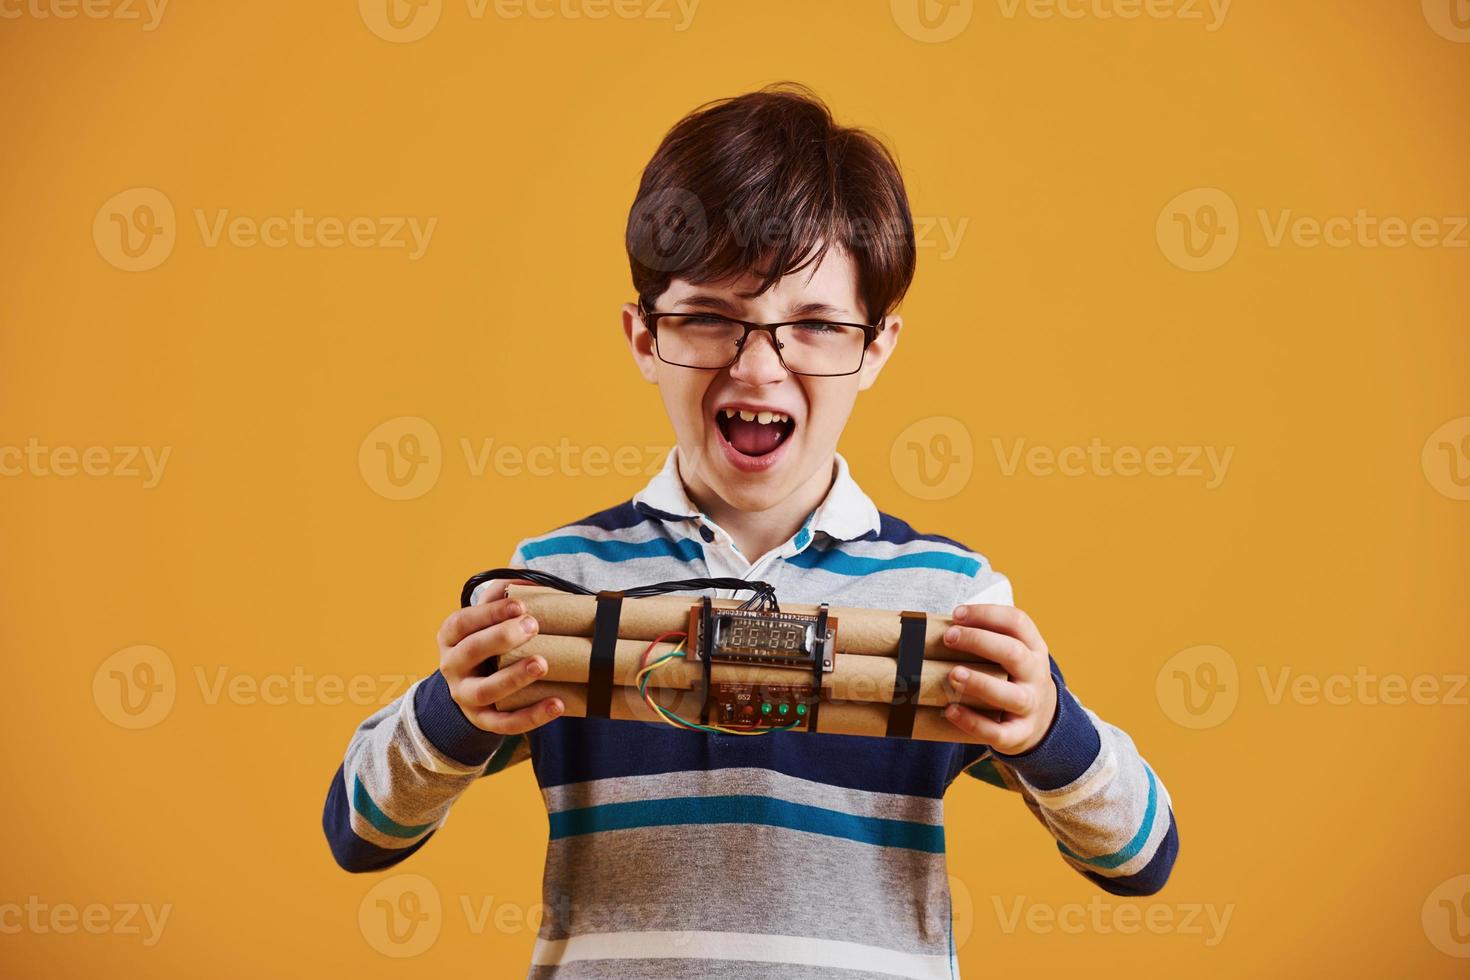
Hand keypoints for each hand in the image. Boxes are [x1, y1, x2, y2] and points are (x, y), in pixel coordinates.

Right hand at [436, 578, 563, 734]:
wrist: (470, 690)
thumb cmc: (486, 644)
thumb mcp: (485, 620)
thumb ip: (501, 597)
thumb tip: (529, 578)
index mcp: (450, 638)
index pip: (462, 623)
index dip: (489, 613)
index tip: (519, 605)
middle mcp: (453, 667)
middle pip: (470, 652)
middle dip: (501, 638)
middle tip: (532, 625)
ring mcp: (466, 697)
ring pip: (485, 690)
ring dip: (514, 677)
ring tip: (542, 663)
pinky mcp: (484, 721)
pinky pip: (505, 723)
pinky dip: (532, 716)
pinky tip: (557, 703)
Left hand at [941, 604, 1056, 754]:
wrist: (1042, 721)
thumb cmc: (1012, 678)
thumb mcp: (1012, 655)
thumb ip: (986, 640)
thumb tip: (934, 628)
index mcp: (1033, 648)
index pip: (1017, 622)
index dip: (986, 614)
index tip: (956, 614)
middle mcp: (1036, 675)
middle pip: (1013, 653)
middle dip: (979, 641)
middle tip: (949, 637)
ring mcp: (1030, 706)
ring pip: (1010, 694)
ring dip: (979, 682)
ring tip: (952, 674)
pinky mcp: (1019, 734)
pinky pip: (997, 732)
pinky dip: (973, 722)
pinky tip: (951, 710)